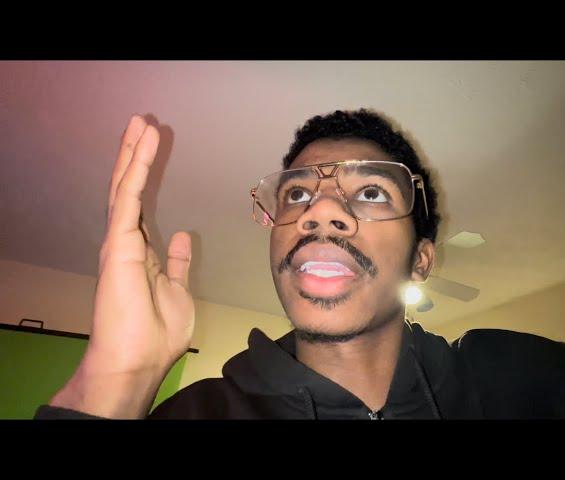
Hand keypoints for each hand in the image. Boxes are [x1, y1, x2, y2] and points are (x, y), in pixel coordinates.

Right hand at [50, 115, 194, 417]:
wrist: (136, 360)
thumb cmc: (156, 333)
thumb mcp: (177, 289)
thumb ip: (177, 262)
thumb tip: (182, 237)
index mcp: (140, 252)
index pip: (140, 206)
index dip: (145, 177)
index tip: (152, 149)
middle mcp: (126, 242)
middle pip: (129, 190)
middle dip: (134, 157)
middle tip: (141, 125)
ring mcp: (119, 241)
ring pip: (125, 187)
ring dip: (132, 154)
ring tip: (140, 124)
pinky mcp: (118, 243)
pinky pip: (128, 198)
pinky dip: (136, 168)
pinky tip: (142, 144)